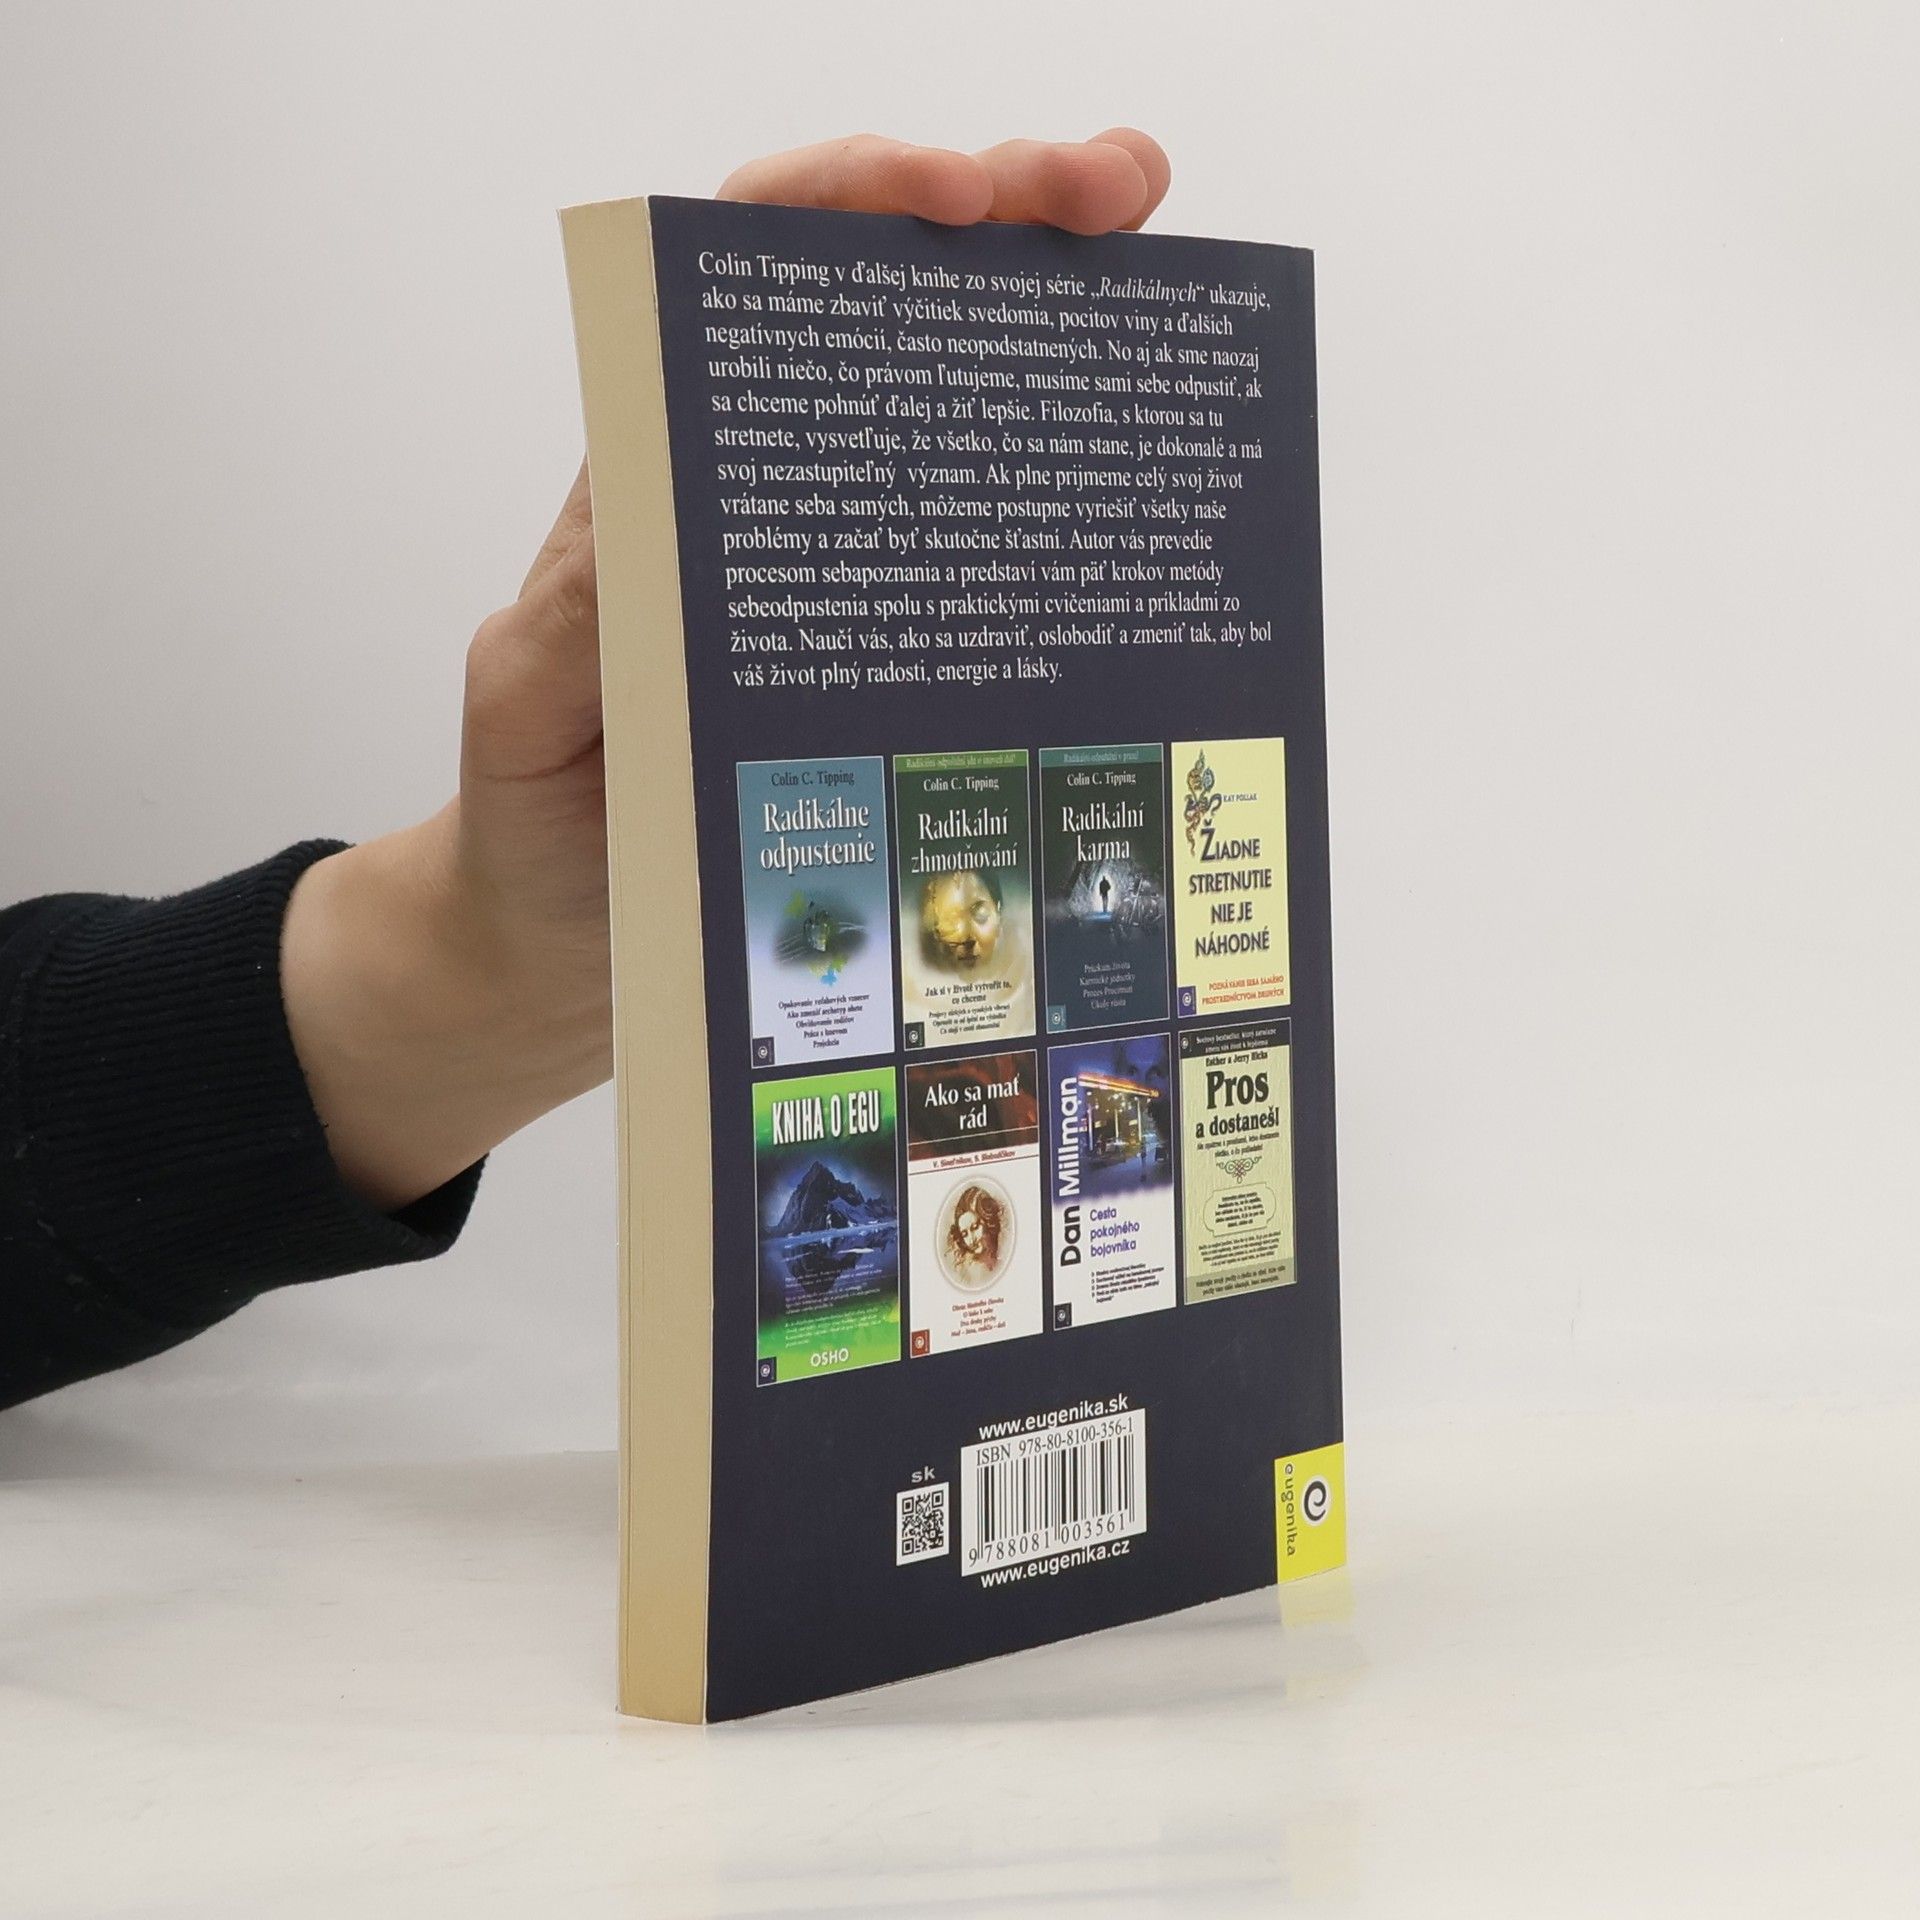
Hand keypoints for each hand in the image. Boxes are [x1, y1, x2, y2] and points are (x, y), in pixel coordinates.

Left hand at [281, 130, 1172, 1211]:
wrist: (565, 954)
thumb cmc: (530, 831)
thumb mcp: (529, 720)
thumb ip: (573, 631)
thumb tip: (650, 527)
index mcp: (666, 479)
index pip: (751, 276)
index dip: (849, 200)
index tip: (955, 193)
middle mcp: (767, 503)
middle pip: (886, 308)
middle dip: (1008, 220)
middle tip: (1120, 195)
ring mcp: (848, 581)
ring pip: (961, 417)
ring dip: (1066, 334)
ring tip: (1168, 285)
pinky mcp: (902, 663)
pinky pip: (994, 561)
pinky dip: (1074, 507)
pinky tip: (1145, 490)